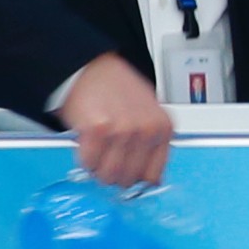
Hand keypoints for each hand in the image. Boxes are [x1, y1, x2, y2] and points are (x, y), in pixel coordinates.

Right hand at [54, 55, 176, 190]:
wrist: (93, 68)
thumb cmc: (118, 90)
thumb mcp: (148, 115)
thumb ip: (152, 145)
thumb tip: (151, 180)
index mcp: (163, 128)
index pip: (152, 177)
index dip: (135, 178)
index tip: (126, 175)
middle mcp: (147, 130)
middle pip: (128, 179)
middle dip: (115, 174)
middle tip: (107, 158)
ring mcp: (123, 130)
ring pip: (108, 175)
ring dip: (98, 167)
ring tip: (98, 150)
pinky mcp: (98, 130)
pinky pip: (88, 162)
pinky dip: (84, 158)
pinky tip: (87, 142)